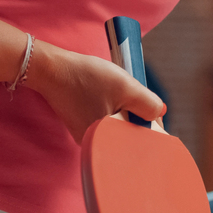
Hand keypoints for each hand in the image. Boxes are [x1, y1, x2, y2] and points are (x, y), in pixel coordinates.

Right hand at [23, 40, 166, 140]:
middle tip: (125, 91)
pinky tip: (100, 91)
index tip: (145, 101)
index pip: (141, 137)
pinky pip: (105, 118)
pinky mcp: (80, 125)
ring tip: (110, 89)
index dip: (150, 118)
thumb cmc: (86, 77)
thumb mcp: (126, 87)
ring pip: (118, 122)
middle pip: (130, 129)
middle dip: (134, 110)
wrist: (51, 68)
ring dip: (122, 106)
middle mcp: (95, 145)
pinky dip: (109, 104)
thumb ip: (149, 104)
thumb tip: (160, 113)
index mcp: (107, 142)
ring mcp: (87, 135)